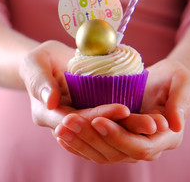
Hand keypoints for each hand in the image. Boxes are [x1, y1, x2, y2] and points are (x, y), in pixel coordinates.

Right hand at [19, 40, 151, 161]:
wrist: (51, 63)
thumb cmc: (41, 59)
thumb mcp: (36, 61)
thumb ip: (40, 80)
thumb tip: (51, 101)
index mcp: (47, 114)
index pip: (75, 120)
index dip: (98, 115)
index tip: (122, 109)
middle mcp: (63, 124)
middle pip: (94, 129)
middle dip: (122, 127)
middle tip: (149, 124)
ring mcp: (79, 122)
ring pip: (104, 131)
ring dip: (129, 128)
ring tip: (154, 124)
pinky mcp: (91, 116)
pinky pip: (109, 124)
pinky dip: (127, 123)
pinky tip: (148, 121)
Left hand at [55, 59, 189, 162]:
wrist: (164, 80)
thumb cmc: (175, 78)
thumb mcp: (182, 82)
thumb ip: (181, 102)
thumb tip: (174, 124)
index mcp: (166, 137)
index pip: (140, 146)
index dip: (118, 136)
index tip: (97, 120)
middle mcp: (149, 146)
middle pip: (117, 153)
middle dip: (92, 139)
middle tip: (69, 123)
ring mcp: (131, 145)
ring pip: (103, 154)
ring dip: (81, 143)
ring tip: (60, 128)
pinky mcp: (118, 140)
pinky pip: (97, 148)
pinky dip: (79, 144)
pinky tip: (62, 134)